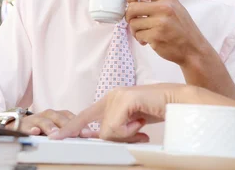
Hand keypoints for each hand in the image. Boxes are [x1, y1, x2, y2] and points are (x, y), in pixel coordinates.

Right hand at [8, 109, 88, 135]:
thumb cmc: (42, 127)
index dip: (79, 124)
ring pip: (44, 121)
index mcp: (58, 115)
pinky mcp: (23, 125)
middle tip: (75, 133)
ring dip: (50, 127)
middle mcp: (48, 115)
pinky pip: (27, 127)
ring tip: (56, 134)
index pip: (70, 117)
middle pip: (58, 117)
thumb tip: (88, 137)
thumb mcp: (57, 127)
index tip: (87, 133)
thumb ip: (71, 130)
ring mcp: (36, 119)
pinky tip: (35, 132)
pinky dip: (31, 129)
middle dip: (67, 125)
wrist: (18, 124)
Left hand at [47, 84, 194, 142]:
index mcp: (110, 100)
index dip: (71, 128)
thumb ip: (115, 128)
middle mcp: (110, 96)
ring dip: (127, 134)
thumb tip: (96, 137)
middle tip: (138, 130)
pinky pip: (115, 128)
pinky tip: (142, 121)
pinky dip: (130, 131)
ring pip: (106, 132)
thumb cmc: (158, 111)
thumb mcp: (132, 124)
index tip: (56, 138)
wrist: (177, 101)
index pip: (85, 116)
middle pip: (98, 130)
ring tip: (142, 124)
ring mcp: (116, 96)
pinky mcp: (124, 100)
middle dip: (117, 137)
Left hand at [125, 0, 210, 65]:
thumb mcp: (175, 7)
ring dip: (135, 30)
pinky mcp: (156, 37)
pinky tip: (148, 40)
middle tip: (134, 21)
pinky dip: (140, 39)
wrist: (194, 48)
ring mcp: (160, 23)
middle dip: (129, 16)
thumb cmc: (181, 28)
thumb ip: (157, 2)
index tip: (129, 3)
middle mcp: (165, 8)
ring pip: (133, 23)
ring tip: (144, 33)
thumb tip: (133, 0)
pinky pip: (138, 35)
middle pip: (132, 7)